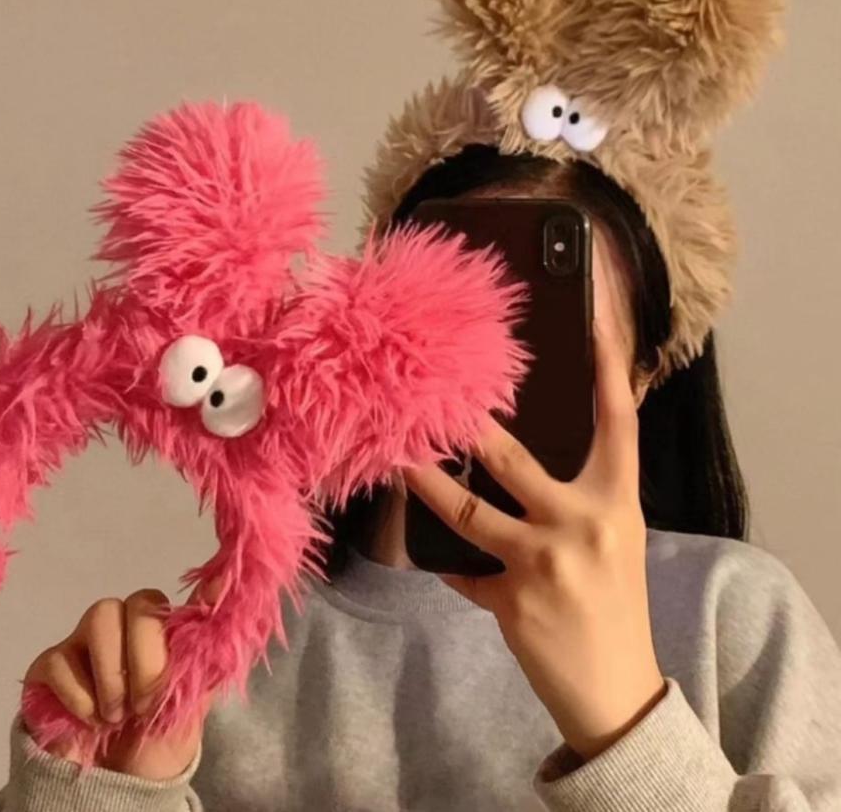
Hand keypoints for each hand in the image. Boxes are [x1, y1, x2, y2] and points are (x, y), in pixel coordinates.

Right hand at [23, 577, 221, 777]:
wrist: (116, 784)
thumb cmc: (157, 736)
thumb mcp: (194, 699)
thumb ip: (207, 648)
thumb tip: (223, 587)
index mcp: (163, 629)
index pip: (183, 594)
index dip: (199, 589)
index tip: (219, 589)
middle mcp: (123, 623)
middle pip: (139, 602)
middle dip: (147, 659)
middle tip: (145, 704)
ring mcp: (83, 640)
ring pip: (99, 617)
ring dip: (113, 675)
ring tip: (116, 716)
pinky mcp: (48, 665)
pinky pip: (59, 659)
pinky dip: (80, 698)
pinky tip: (89, 721)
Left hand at [403, 309, 665, 762]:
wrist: (617, 694)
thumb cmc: (617, 607)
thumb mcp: (613, 540)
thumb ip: (580, 498)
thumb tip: (523, 457)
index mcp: (618, 502)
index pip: (618, 423)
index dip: (608, 369)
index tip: (592, 320)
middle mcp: (583, 524)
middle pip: (513, 460)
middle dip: (469, 427)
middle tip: (432, 389)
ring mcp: (543, 563)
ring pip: (466, 510)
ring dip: (424, 482)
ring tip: (395, 457)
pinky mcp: (510, 599)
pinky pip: (462, 571)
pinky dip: (448, 564)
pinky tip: (431, 554)